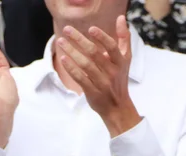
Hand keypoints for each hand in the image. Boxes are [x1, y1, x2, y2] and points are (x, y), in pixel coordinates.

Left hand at [56, 17, 140, 136]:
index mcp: (120, 62)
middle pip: (94, 53)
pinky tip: (64, 59)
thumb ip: (123, 38)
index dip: (102, 38)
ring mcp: (102, 83)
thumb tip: (121, 18)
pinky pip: (80, 78)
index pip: (112, 47)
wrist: (117, 107)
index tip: (90, 29)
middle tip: (66, 29)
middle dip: (79, 40)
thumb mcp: (125, 59)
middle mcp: (112, 72)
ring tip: (60, 41)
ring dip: (71, 52)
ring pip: (85, 65)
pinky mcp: (92, 92)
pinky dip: (71, 68)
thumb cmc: (119, 79)